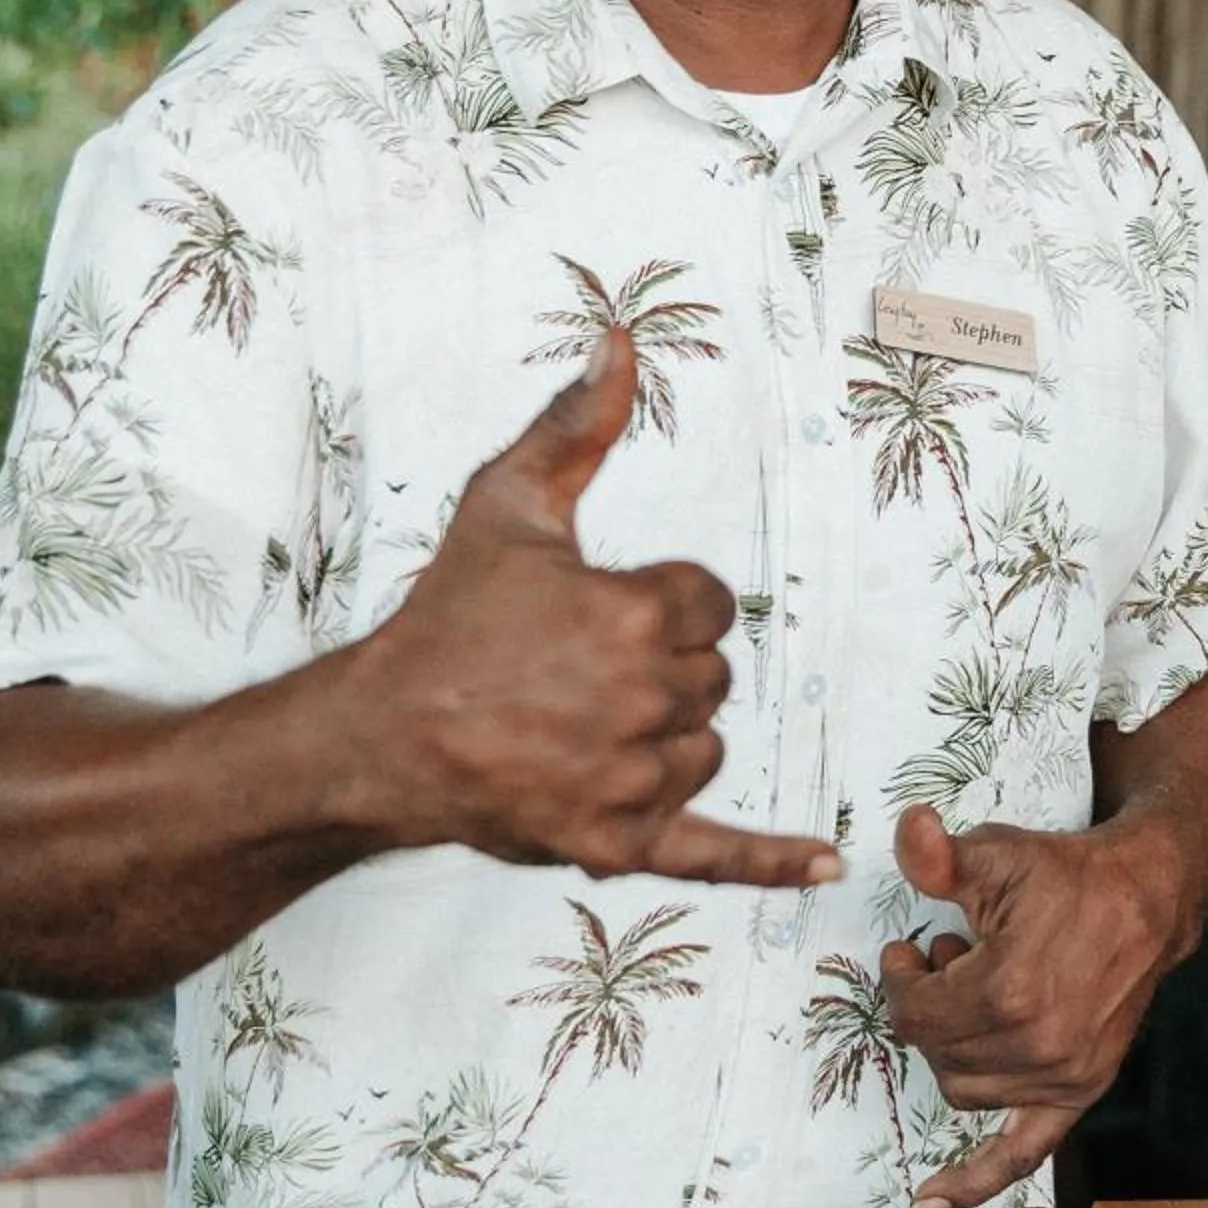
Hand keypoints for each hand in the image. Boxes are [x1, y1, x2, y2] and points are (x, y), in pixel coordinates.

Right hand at [360, 328, 841, 888]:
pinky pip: (714, 853)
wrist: (381, 734)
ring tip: (580, 726)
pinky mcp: (616, 843)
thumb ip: (574, 426)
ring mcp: (633, 779)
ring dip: (664, 739)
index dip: (659, 603)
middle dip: (658, 671)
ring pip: (702, 751)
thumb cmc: (444, 617)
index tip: (594, 612)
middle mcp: (644, 699)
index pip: (711, 604)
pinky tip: (826, 866)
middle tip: (573, 671)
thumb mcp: (506, 503)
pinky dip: (770, 862)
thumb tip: (620, 342)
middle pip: (711, 679)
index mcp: (635, 614)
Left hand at [881, 800, 1191, 1207]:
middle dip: (926, 1006)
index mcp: (1009, 991)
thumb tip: (907, 829)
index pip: (913, 1014)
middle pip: (933, 1051)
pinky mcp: (1079, 1091)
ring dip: (950, 1050)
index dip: (900, 979)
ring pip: (962, 1091)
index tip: (911, 950)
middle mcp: (1037, 1045)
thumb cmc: (1069, 875)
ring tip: (970, 998)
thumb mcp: (998, 854)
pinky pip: (1022, 1153)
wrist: (1147, 899)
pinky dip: (977, 1182)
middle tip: (943, 961)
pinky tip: (932, 1202)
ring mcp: (1062, 1076)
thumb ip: (939, 857)